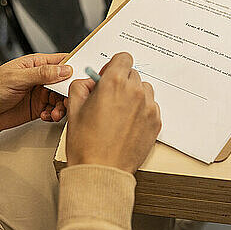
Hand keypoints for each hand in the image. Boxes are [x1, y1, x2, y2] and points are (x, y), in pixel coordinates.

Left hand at [0, 53, 88, 131]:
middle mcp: (41, 78)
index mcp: (36, 64)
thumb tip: (64, 69)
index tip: (83, 76)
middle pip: (66, 83)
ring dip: (62, 107)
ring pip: (62, 99)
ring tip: (55, 113)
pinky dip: (53, 115)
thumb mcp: (16, 78)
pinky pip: (54, 111)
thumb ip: (42, 74)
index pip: (62, 61)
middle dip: (70, 93)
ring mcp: (40, 94)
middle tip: (68, 101)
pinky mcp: (38, 108)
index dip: (75, 67)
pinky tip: (45, 116)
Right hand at [66, 53, 161, 173]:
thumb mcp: (74, 108)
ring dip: (134, 96)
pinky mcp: (156, 122)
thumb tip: (89, 82)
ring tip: (119, 114)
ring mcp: (149, 107)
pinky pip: (151, 108)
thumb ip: (81, 86)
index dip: (113, 66)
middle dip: (122, 83)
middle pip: (133, 74)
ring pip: (144, 91)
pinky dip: (141, 112)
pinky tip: (127, 125)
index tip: (107, 76)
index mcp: (114, 83)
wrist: (102, 171)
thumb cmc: (87, 144)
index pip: (123, 58)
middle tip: (110, 99)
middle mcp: (135, 92)